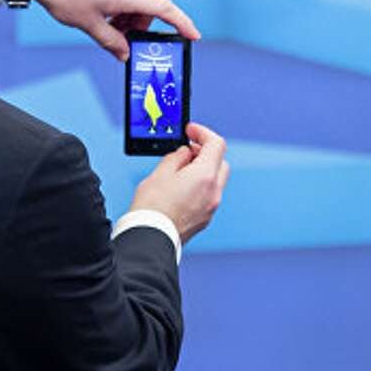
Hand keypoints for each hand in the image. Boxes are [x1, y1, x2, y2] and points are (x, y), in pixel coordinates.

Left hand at [16, 0, 200, 59]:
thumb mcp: (89, 25)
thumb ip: (111, 42)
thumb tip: (124, 54)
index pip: (165, 9)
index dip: (182, 23)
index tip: (194, 36)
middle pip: (147, 10)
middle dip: (139, 29)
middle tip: (122, 43)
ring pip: (134, 4)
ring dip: (127, 20)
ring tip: (104, 29)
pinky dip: (118, 10)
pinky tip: (98, 16)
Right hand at [130, 123, 229, 242]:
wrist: (150, 239)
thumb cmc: (152, 208)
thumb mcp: (160, 173)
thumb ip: (176, 158)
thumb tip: (184, 153)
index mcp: (205, 176)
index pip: (216, 144)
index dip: (203, 133)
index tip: (190, 130)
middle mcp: (214, 191)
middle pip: (220, 162)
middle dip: (205, 153)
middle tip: (186, 151)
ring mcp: (211, 207)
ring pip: (216, 180)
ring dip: (203, 170)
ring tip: (180, 171)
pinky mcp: (205, 219)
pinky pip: (209, 195)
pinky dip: (200, 186)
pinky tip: (181, 189)